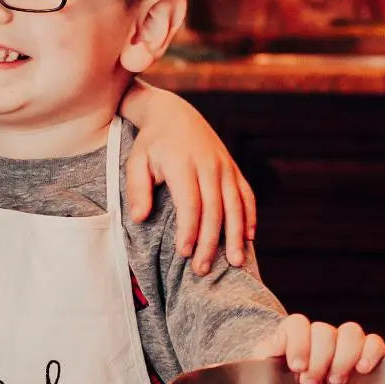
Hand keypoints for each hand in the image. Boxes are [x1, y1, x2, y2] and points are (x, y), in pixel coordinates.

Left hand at [122, 83, 256, 275]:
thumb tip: (140, 218)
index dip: (189, 230)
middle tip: (202, 269)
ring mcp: (224, 166)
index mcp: (182, 164)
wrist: (174, 114)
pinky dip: (249, 217)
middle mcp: (208, 165)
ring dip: (235, 236)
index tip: (183, 253)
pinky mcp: (233, 168)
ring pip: (235, 205)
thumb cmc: (150, 144)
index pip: (190, 204)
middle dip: (209, 242)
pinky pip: (246, 195)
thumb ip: (137, 189)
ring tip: (235, 263)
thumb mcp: (135, 161)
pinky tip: (248, 239)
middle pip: (214, 210)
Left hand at [253, 315, 384, 383]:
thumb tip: (279, 340)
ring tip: (334, 380)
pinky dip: (371, 352)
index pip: (298, 323)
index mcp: (294, 332)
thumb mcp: (266, 367)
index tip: (297, 367)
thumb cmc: (280, 380)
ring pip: (351, 332)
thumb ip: (268, 352)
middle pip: (324, 331)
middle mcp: (320, 334)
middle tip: (311, 382)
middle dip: (319, 360)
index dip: (299, 344)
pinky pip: (374, 342)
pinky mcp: (366, 353)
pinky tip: (362, 369)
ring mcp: (344, 342)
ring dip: (343, 357)